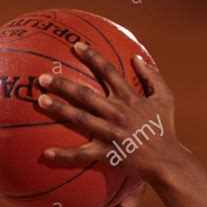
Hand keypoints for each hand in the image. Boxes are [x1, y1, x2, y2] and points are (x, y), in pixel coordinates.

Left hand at [36, 43, 180, 179]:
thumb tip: (137, 57)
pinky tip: (46, 153)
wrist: (166, 160)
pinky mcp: (106, 153)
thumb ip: (152, 77)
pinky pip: (82, 154)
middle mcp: (117, 113)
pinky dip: (64, 154)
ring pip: (80, 118)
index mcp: (130, 98)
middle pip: (86, 94)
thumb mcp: (166, 98)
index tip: (76, 46)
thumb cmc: (165, 128)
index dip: (92, 57)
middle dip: (64, 84)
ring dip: (59, 109)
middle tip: (43, 77)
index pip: (109, 72)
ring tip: (41, 100)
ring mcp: (110, 133)